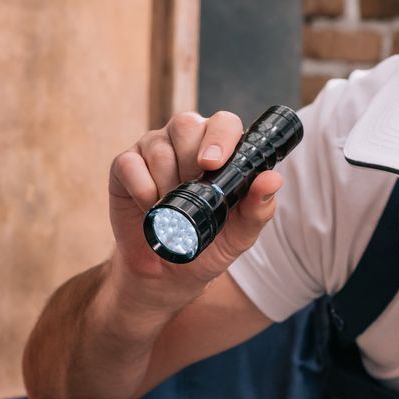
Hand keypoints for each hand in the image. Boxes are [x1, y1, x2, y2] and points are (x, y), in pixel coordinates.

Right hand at [106, 110, 283, 315]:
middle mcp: (186, 142)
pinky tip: (150, 207)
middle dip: (190, 158)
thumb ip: (259, 207)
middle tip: (190, 189)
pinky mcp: (126, 165)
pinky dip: (142, 189)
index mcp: (220, 149)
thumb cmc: (208, 246)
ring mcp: (154, 150)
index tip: (213, 164)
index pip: (223, 123)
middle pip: (185, 124)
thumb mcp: (240, 234)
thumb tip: (273, 179)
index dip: (219, 137)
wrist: (167, 274)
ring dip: (166, 181)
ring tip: (172, 209)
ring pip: (158, 146)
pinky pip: (130, 164)